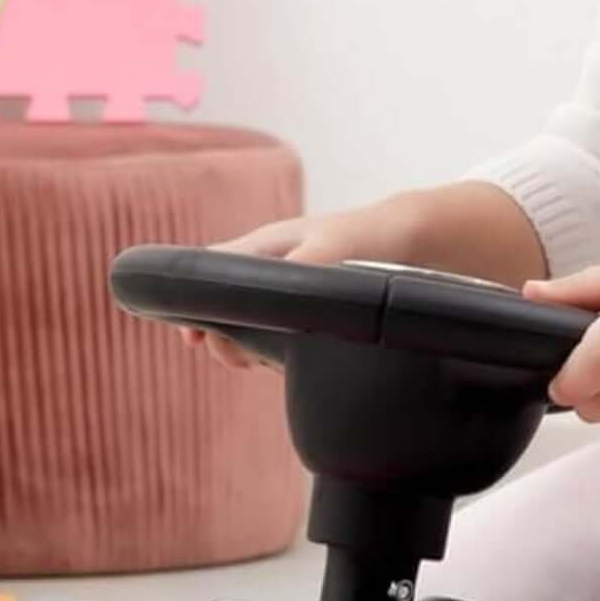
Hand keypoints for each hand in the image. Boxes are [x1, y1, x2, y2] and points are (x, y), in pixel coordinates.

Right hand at [179, 206, 405, 372]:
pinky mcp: (304, 310)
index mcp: (262, 247)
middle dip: (223, 336)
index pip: (210, 270)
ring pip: (246, 323)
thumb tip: (275, 304)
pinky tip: (285, 362)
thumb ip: (300, 270)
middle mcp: (268, 268)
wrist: (408, 240)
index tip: (192, 338)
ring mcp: (284, 289)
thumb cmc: (367, 238)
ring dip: (247, 347)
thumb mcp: (331, 252)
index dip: (193, 304)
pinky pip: (272, 334)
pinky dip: (271, 351)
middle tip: (242, 359)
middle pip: (222, 305)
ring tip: (261, 361)